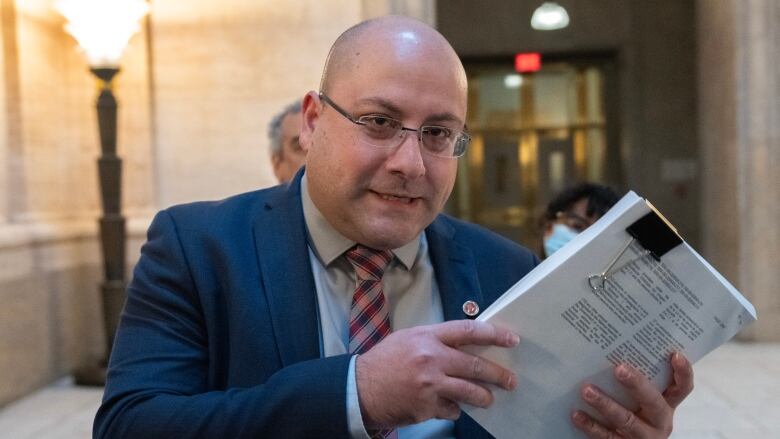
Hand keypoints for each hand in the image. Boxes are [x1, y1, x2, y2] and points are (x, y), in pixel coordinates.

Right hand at [355, 320, 519, 428]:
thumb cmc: (384, 361)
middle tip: (510, 380)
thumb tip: (466, 345)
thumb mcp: (408, 339)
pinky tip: (449, 406)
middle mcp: (431, 359)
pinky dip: (454, 408)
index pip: (468, 331)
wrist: (359, 388)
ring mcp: (430, 385)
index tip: (511, 339)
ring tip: (488, 399)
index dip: (494, 334)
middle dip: (497, 374)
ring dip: (484, 397)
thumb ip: (436, 340)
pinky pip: (452, 409)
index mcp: (427, 337)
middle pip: (475, 365)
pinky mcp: (427, 407)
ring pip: (470, 391)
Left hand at [572, 352, 693, 437]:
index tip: (675, 354)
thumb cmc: (633, 413)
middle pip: (653, 402)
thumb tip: (608, 349)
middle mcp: (659, 422)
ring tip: (587, 391)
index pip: (682, 388)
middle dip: (637, 385)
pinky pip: (607, 436)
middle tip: (619, 368)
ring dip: (606, 405)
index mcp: (666, 405)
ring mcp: (642, 437)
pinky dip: (590, 425)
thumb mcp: (641, 400)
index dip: (683, 372)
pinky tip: (576, 414)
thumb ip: (635, 382)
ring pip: (627, 421)